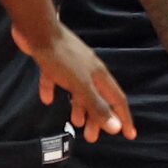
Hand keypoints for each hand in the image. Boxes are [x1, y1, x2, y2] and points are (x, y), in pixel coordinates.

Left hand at [18, 22, 132, 141]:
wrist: (38, 30)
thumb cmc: (61, 58)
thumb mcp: (81, 86)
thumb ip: (97, 106)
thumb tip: (116, 128)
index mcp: (100, 76)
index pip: (117, 100)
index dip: (124, 118)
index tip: (129, 135)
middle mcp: (90, 71)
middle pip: (98, 98)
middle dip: (98, 118)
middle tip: (92, 137)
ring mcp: (72, 65)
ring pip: (80, 91)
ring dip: (79, 108)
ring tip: (75, 123)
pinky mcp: (54, 61)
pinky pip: (56, 80)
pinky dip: (53, 90)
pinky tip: (47, 99)